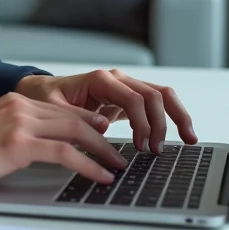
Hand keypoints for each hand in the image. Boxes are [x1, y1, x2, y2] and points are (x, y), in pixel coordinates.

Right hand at [0, 92, 129, 191]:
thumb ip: (16, 131)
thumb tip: (41, 147)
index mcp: (15, 101)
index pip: (63, 110)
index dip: (89, 123)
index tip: (106, 136)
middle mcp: (21, 106)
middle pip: (76, 118)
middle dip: (103, 137)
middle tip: (120, 154)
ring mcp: (20, 122)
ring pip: (76, 131)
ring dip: (103, 151)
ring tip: (117, 167)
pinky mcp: (18, 143)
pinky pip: (65, 153)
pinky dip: (89, 165)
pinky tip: (100, 176)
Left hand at [14, 69, 196, 154]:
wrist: (40, 93)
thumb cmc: (44, 100)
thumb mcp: (53, 111)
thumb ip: (77, 118)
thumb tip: (104, 128)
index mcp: (100, 80)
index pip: (134, 99)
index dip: (143, 124)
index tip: (142, 147)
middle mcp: (117, 79)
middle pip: (155, 94)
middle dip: (164, 122)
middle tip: (159, 150)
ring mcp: (125, 87)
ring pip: (161, 95)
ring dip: (177, 116)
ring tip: (189, 139)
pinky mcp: (128, 98)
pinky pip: (155, 104)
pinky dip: (170, 117)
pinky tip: (180, 135)